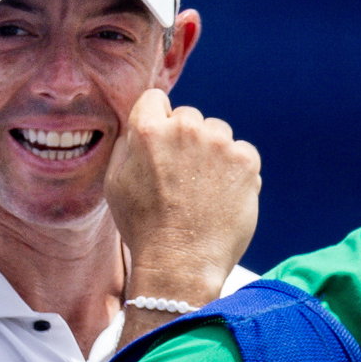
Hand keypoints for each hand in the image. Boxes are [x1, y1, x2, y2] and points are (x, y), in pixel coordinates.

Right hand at [105, 89, 259, 308]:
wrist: (180, 262)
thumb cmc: (143, 227)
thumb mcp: (115, 184)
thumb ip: (126, 147)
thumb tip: (137, 128)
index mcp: (147, 130)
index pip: (154, 99)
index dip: (156, 119)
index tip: (160, 142)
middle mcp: (184, 128)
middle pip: (188, 116)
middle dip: (185, 139)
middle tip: (181, 175)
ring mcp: (218, 142)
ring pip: (217, 132)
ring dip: (212, 152)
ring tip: (202, 189)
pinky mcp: (245, 159)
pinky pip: (241, 151)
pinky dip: (235, 170)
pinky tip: (221, 195)